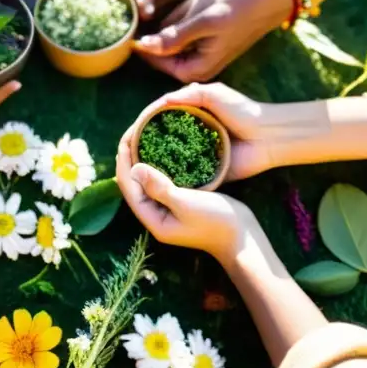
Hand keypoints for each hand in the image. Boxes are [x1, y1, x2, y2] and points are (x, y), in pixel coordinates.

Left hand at [116, 134, 256, 264]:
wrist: (242, 237)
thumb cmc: (216, 222)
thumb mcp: (186, 203)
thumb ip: (160, 187)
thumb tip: (134, 168)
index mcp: (151, 217)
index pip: (127, 184)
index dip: (124, 158)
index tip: (127, 134)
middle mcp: (155, 213)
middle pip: (133, 181)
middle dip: (131, 156)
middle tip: (136, 129)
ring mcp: (167, 208)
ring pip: (147, 178)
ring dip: (143, 157)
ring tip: (145, 134)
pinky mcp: (180, 201)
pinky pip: (162, 178)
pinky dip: (159, 163)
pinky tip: (164, 147)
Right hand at [131, 83, 275, 181]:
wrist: (270, 138)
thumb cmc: (245, 112)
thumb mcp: (216, 94)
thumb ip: (190, 95)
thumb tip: (161, 102)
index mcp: (190, 112)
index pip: (159, 116)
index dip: (142, 123)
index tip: (129, 132)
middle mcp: (190, 133)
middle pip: (159, 138)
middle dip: (142, 145)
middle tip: (126, 154)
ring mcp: (197, 153)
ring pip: (168, 158)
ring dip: (152, 162)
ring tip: (134, 170)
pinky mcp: (206, 170)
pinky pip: (184, 174)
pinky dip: (171, 177)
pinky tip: (156, 182)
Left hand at [134, 0, 290, 81]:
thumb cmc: (236, 5)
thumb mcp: (203, 19)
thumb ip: (174, 35)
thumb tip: (144, 47)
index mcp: (194, 69)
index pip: (153, 60)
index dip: (139, 40)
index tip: (129, 19)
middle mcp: (196, 69)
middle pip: (159, 53)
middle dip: (151, 32)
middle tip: (140, 6)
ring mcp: (201, 56)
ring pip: (169, 42)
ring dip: (163, 26)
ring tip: (161, 6)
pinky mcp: (204, 43)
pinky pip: (181, 35)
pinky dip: (177, 22)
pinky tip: (183, 6)